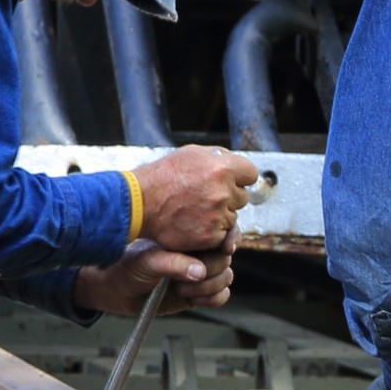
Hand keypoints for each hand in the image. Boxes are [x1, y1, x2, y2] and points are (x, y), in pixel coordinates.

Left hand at [76, 240, 233, 317]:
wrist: (115, 290)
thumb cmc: (126, 267)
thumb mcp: (147, 261)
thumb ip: (173, 264)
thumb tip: (199, 271)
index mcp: (186, 236)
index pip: (218, 234)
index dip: (226, 241)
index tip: (225, 249)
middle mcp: (195, 252)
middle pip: (225, 259)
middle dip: (213, 271)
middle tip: (190, 278)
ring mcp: (198, 273)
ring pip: (226, 277)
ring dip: (210, 286)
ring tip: (184, 289)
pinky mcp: (198, 293)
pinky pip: (220, 295)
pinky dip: (213, 298)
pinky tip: (193, 298)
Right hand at [134, 146, 261, 251]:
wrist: (139, 204)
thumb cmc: (161, 177)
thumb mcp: (190, 153)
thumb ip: (217, 156)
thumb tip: (235, 160)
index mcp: (221, 168)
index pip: (251, 174)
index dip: (240, 177)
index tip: (232, 180)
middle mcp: (222, 191)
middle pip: (243, 197)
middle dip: (229, 196)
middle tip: (206, 196)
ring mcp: (217, 215)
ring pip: (232, 217)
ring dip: (219, 215)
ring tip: (195, 209)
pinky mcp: (210, 236)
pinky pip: (222, 234)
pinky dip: (211, 231)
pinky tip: (193, 223)